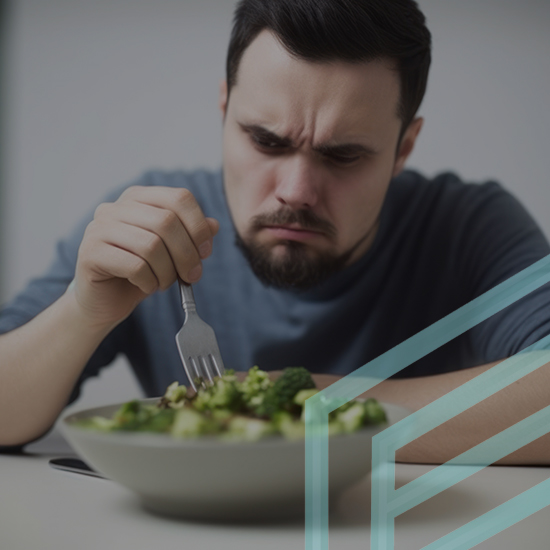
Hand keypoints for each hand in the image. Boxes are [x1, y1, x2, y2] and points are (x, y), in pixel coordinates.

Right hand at [72, 186, 218, 328]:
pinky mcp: (90, 253)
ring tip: (164, 283)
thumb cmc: (141, 273)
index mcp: (139, 198)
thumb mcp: (172, 253)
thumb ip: (192, 236)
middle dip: (186, 254)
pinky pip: (135, 266)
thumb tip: (213, 225)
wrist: (104, 301)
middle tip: (191, 275)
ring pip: (151, 245)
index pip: (179, 198)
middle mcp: (115, 207)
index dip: (198, 226)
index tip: (205, 252)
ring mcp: (99, 228)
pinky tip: (147, 286)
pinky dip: (149, 281)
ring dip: (167, 272)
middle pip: (166, 221)